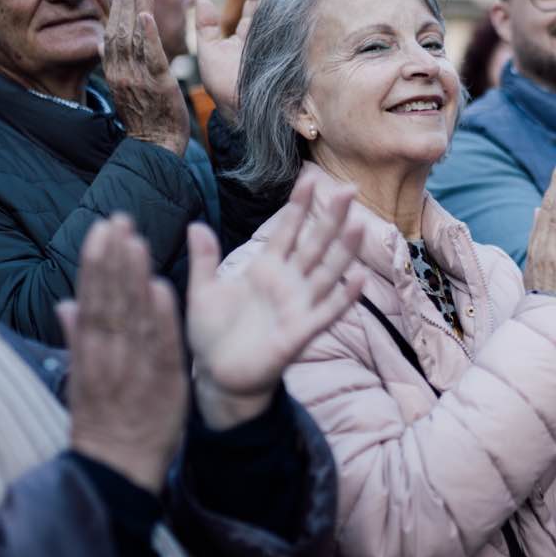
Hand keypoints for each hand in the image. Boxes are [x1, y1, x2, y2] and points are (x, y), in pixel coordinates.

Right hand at [61, 215, 187, 493]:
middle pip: (110, 300)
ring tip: (136, 240)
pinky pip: (161, 345)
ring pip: (133, 316)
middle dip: (114, 258)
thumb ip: (76, 339)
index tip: (101, 229)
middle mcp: (109, 356)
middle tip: (118, 219)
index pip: (92, 298)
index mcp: (89, 353)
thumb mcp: (81, 379)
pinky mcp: (164, 383)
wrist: (117, 470)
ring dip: (134, 277)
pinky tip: (161, 288)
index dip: (96, 263)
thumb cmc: (101, 422)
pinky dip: (160, 318)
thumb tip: (66, 304)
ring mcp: (135, 369)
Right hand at [106, 0, 190, 155]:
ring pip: (134, 38)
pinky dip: (148, 34)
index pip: (111, 36)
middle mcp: (122, 73)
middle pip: (119, 31)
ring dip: (137, 10)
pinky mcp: (158, 83)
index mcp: (114, 74)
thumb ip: (113, 66)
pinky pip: (151, 55)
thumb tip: (100, 45)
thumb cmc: (145, 119)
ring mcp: (138, 78)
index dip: (115, 13)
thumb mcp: (124, 90)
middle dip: (125, 4)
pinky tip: (147, 15)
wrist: (155, 146)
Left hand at [185, 172, 365, 427]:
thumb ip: (204, 260)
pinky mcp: (300, 332)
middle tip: (349, 189)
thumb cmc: (212, 335)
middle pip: (315, 244)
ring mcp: (297, 306)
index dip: (299, 206)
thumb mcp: (202, 292)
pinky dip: (345, 297)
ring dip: (344, 250)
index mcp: (265, 268)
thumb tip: (196, 225)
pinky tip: (359, 279)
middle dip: (331, 217)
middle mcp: (288, 283)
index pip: (287, 230)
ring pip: (327, 272)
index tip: (310, 179)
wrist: (218, 377)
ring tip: (359, 225)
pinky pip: (327, 312)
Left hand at [196, 0, 281, 119]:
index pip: (254, 1)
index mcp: (248, 32)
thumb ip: (205, 28)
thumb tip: (202, 0)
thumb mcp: (209, 53)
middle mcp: (265, 33)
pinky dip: (294, 7)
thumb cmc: (222, 86)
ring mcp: (277, 40)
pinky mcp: (286, 49)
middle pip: (271, 0)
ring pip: (281, 8)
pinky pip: (292, 24)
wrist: (237, 111)